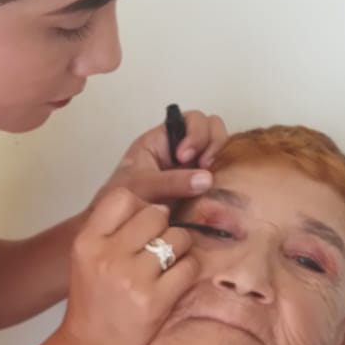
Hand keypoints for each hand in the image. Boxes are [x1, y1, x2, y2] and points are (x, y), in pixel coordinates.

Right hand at [58, 188, 200, 344]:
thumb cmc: (93, 300)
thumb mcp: (87, 258)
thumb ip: (111, 230)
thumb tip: (155, 206)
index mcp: (87, 241)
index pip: (123, 197)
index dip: (139, 206)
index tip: (141, 225)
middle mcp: (108, 255)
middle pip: (156, 214)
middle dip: (164, 228)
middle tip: (158, 248)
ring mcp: (132, 278)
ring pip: (178, 237)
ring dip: (180, 249)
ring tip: (167, 266)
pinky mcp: (156, 299)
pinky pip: (190, 265)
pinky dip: (189, 271)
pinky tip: (176, 281)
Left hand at [94, 110, 229, 211]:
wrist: (123, 225)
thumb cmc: (126, 199)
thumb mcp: (143, 186)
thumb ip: (171, 181)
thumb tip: (207, 179)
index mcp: (163, 139)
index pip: (191, 119)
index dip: (195, 132)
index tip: (184, 157)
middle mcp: (182, 147)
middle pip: (211, 128)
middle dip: (211, 142)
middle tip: (202, 165)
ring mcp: (194, 164)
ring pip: (218, 148)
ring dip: (218, 157)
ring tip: (207, 179)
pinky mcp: (201, 183)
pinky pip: (220, 171)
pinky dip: (221, 175)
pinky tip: (210, 189)